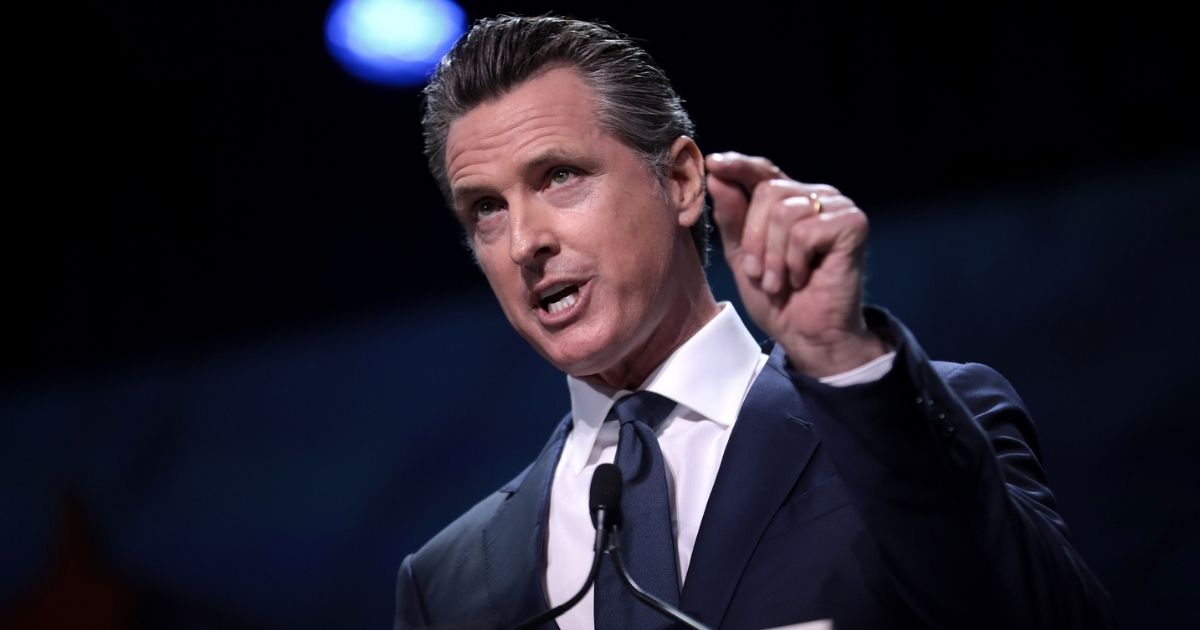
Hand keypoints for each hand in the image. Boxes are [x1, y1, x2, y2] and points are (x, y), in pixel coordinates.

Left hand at [706, 152, 885, 377]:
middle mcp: (816, 197)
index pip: (763, 171)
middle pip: (768, 191)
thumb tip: (716, 176)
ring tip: (778, 283)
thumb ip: (731, 218)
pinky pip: (805, 232)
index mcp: (789, 201)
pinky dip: (795, 262)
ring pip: (784, 212)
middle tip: (758, 274)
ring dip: (773, 256)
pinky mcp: (853, 224)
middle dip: (754, 238)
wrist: (808, 334)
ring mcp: (838, 208)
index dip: (739, 165)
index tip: (713, 164)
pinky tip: (802, 278)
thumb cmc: (777, 298)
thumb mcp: (742, 257)